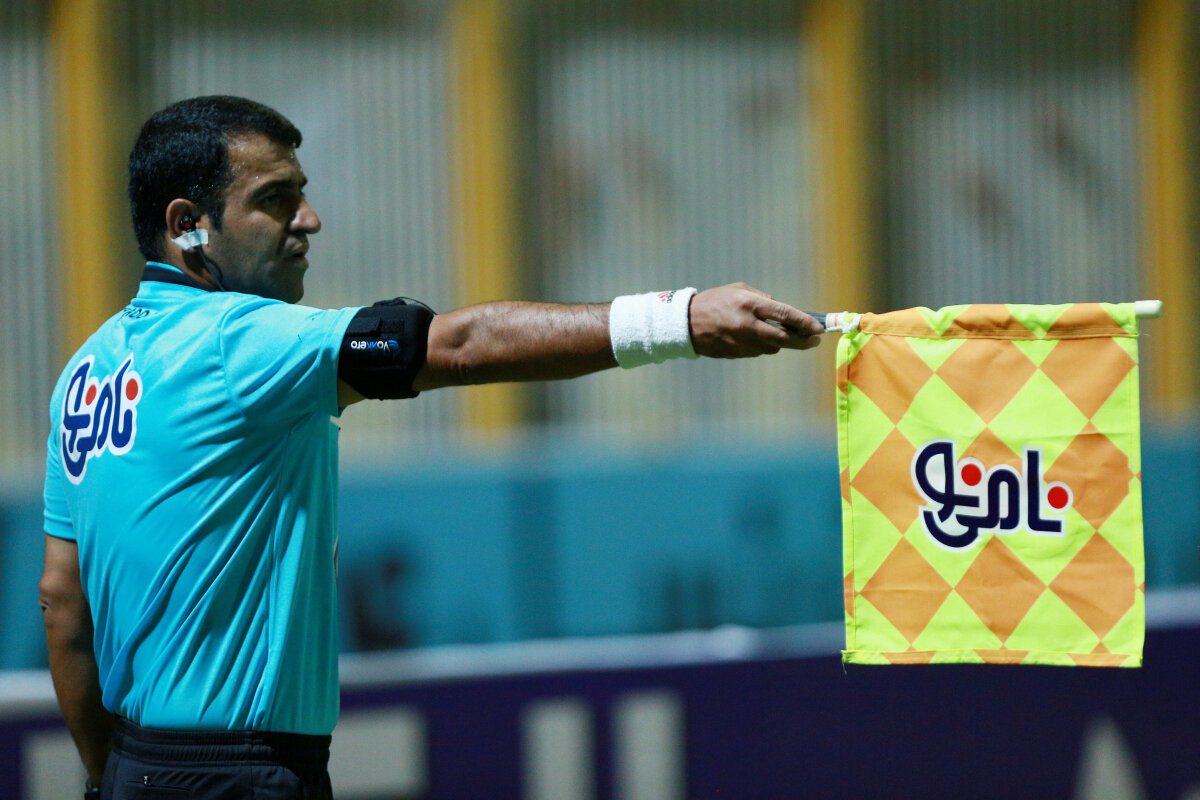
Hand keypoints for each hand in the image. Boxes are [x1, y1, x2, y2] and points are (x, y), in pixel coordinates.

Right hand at [688, 283, 821, 357]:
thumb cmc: (715, 301)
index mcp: (748, 304)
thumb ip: (763, 299)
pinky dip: (764, 345)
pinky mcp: (737, 354)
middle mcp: (747, 325)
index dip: (805, 323)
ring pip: (773, 348)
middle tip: (814, 340)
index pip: (784, 315)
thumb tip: (785, 314)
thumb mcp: (739, 289)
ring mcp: (741, 343)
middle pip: (784, 339)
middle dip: (803, 341)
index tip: (818, 328)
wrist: (686, 323)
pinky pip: (758, 352)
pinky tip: (758, 337)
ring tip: (781, 333)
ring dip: (781, 342)